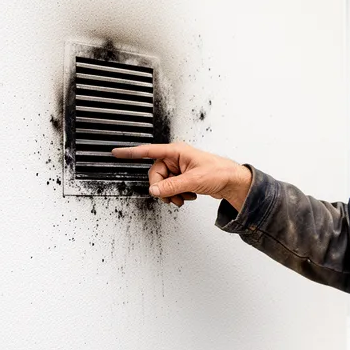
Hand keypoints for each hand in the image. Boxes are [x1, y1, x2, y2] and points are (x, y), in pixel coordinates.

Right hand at [111, 142, 252, 209]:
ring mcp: (179, 169)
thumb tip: (154, 190)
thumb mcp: (193, 180)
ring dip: (171, 194)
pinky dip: (177, 195)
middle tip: (173, 196)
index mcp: (176, 151)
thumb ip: (172, 186)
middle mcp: (176, 158)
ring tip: (184, 198)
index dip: (131, 153)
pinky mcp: (183, 178)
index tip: (116, 152)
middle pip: (156, 175)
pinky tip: (189, 196)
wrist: (232, 182)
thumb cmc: (219, 173)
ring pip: (163, 184)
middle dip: (162, 188)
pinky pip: (171, 188)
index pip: (149, 151)